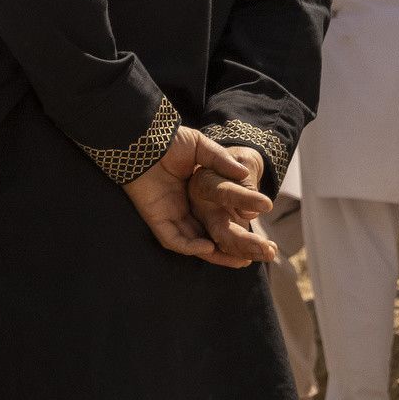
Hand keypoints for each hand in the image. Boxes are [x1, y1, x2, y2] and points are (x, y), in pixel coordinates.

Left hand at [124, 125, 261, 267]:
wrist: (142, 140)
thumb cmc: (168, 141)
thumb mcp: (201, 149)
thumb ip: (221, 161)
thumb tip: (245, 174)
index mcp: (194, 193)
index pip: (217, 216)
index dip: (235, 225)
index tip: (256, 232)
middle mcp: (183, 207)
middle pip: (207, 234)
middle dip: (228, 249)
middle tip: (252, 257)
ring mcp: (168, 213)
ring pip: (191, 242)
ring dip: (212, 253)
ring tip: (237, 259)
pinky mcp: (155, 217)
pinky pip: (171, 238)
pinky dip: (188, 245)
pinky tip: (207, 246)